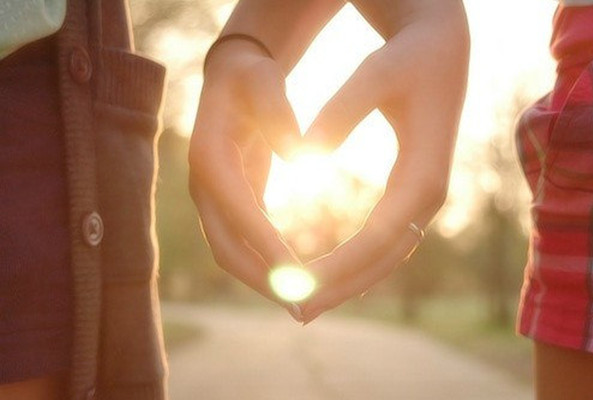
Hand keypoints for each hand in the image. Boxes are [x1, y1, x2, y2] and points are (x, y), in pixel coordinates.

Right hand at [188, 39, 303, 318]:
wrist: (232, 79)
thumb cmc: (251, 78)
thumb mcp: (265, 82)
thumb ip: (278, 113)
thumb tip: (298, 156)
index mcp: (209, 157)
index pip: (237, 211)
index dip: (264, 244)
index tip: (296, 274)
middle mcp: (204, 185)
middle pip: (225, 247)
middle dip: (262, 278)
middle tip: (301, 304)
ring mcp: (212, 198)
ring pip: (231, 253)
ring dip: (264, 280)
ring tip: (301, 304)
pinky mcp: (229, 202)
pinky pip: (243, 242)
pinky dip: (265, 263)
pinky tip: (294, 278)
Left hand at [299, 0, 469, 322]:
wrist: (443, 47)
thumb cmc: (410, 55)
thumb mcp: (374, 73)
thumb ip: (341, 111)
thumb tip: (302, 154)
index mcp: (424, 173)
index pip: (377, 236)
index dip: (338, 267)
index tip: (298, 287)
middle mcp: (429, 195)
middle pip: (385, 258)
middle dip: (341, 287)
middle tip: (297, 313)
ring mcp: (424, 197)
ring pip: (387, 256)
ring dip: (348, 283)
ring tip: (306, 305)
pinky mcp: (414, 192)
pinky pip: (386, 240)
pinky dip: (359, 263)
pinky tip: (331, 276)